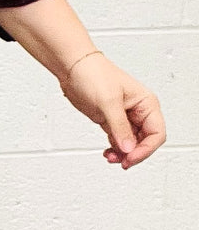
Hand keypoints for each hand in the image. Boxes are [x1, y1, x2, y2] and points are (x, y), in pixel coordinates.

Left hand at [58, 53, 165, 168]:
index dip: (146, 149)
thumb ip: (119, 127)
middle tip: (121, 161)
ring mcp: (125, 117)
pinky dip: (115, 149)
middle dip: (134, 153)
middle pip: (145, 141)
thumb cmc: (93, 74)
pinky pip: (119, 140)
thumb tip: (128, 148)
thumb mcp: (108, 101)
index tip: (130, 157)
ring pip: (131, 143)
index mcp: (146, 103)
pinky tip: (108, 152)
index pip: (156, 133)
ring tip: (110, 157)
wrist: (73, 67)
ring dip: (123, 153)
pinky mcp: (111, 120)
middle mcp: (139, 111)